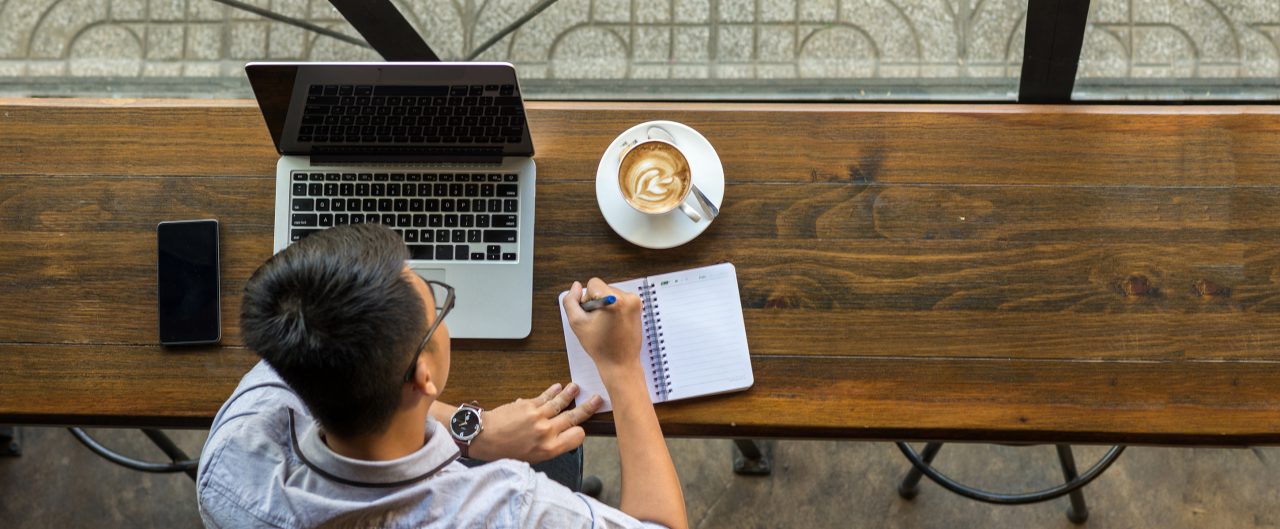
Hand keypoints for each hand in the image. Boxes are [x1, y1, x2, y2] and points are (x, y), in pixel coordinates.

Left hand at [467, 382, 602, 463]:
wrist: (484, 437)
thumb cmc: (504, 451)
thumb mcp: (530, 458)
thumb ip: (547, 447)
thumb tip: (558, 436)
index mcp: (549, 448)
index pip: (577, 436)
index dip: (580, 432)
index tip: (580, 428)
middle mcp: (547, 431)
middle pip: (573, 417)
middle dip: (587, 408)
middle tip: (597, 399)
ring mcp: (538, 416)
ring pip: (560, 403)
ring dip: (570, 394)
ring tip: (577, 388)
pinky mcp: (528, 404)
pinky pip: (545, 396)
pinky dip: (553, 391)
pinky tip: (558, 387)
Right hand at [562, 279, 643, 372]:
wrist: (620, 363)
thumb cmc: (600, 346)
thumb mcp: (577, 323)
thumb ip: (571, 301)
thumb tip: (575, 286)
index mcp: (615, 300)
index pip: (593, 284)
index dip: (587, 300)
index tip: (591, 315)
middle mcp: (628, 298)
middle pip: (602, 288)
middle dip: (597, 303)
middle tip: (598, 322)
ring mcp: (635, 303)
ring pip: (610, 294)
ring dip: (605, 306)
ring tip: (606, 325)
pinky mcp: (638, 308)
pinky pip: (620, 300)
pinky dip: (614, 309)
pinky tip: (613, 324)